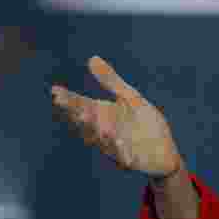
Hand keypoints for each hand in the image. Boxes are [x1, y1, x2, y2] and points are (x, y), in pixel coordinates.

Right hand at [50, 56, 182, 177]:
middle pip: (85, 120)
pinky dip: (119, 149)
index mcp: (102, 113)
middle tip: (61, 101)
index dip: (68, 99)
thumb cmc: (145, 123)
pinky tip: (119, 140)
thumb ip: (111, 81)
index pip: (81, 104)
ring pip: (99, 138)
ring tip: (84, 114)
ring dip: (92, 127)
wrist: (164, 152)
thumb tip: (92, 58)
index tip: (55, 91)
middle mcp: (102, 130)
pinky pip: (121, 156)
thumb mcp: (131, 98)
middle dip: (74, 111)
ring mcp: (112, 147)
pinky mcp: (128, 160)